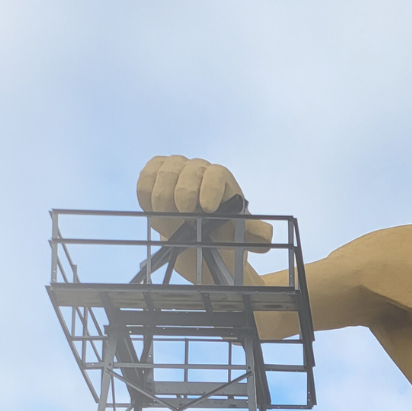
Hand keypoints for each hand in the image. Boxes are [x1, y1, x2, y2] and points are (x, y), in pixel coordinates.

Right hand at [135, 155, 272, 248]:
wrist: (198, 241)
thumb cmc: (222, 236)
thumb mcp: (240, 238)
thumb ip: (253, 235)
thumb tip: (266, 237)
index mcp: (222, 180)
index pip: (215, 175)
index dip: (208, 189)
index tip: (207, 210)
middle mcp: (199, 169)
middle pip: (183, 171)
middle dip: (179, 199)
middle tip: (183, 222)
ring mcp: (176, 170)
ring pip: (162, 173)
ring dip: (161, 200)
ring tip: (169, 222)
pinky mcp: (156, 176)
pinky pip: (145, 177)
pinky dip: (145, 194)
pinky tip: (152, 211)